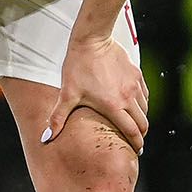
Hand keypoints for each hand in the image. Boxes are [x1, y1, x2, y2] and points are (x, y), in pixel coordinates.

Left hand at [42, 35, 148, 153]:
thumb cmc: (79, 66)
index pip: (132, 131)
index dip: (136, 144)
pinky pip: (145, 95)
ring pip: (145, 109)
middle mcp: (128, 97)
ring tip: (134, 123)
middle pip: (143, 123)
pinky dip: (142, 104)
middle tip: (136, 140)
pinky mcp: (137, 75)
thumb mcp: (67, 94)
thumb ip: (58, 118)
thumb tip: (46, 137)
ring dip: (141, 119)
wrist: (92, 41)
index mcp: (113, 106)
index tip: (137, 150)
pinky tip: (134, 104)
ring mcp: (134, 86)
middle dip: (140, 134)